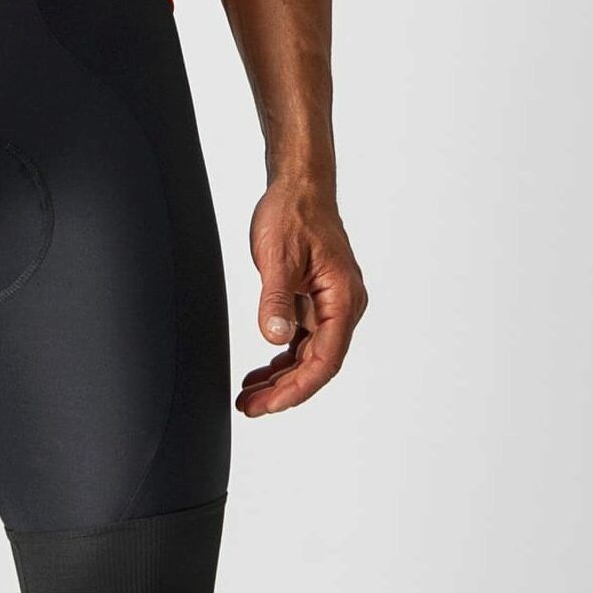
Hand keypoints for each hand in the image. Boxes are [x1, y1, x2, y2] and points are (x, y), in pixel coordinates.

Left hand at [237, 179, 366, 416]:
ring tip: (250, 396)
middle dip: (284, 389)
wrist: (299, 185)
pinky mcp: (317, 299)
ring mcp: (331, 304)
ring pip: (310, 353)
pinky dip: (283, 356)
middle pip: (317, 363)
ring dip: (281, 377)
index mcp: (343, 299)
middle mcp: (343, 306)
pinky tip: (262, 370)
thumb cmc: (293, 213)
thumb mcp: (278, 256)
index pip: (325, 359)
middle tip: (250, 407)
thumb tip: (275, 338)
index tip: (270, 405)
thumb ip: (277, 299)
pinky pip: (303, 337)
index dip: (297, 388)